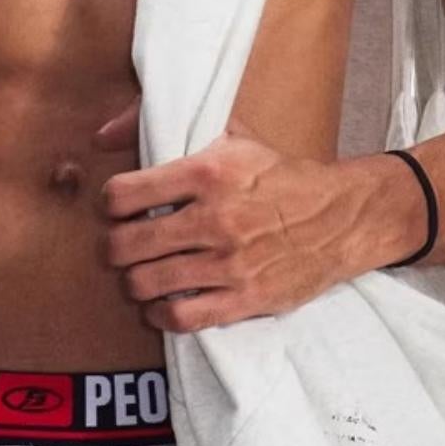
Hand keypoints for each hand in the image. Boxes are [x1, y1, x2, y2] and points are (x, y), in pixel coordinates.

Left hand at [92, 98, 376, 330]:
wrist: (343, 217)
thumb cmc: (281, 176)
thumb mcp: (232, 137)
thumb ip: (169, 127)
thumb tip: (101, 133)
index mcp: (209, 172)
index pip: (124, 194)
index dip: (111, 204)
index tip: (119, 209)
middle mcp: (216, 219)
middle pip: (127, 245)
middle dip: (114, 248)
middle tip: (123, 247)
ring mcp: (230, 263)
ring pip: (146, 283)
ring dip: (134, 282)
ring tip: (141, 275)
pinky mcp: (246, 299)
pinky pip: (181, 318)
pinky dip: (160, 315)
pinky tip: (161, 305)